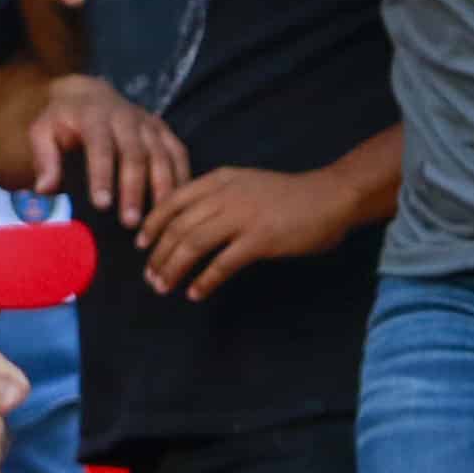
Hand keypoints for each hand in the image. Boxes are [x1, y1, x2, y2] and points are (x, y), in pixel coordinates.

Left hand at [26, 73, 187, 226]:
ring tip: (155, 222)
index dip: (102, 175)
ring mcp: (149, 123)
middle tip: (130, 222)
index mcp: (94, 116)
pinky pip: (178, 154)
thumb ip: (44, 158)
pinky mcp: (164, 131)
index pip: (100, 146)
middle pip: (136, 154)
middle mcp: (126, 117)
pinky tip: (177, 205)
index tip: (102, 204)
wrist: (88, 94)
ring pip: (162, 156)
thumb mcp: (42, 131)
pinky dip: (182, 178)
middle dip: (134, 189)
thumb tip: (45, 189)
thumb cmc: (63, 119)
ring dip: (161, 189)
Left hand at [138, 165, 349, 297]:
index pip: (173, 199)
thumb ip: (220, 197)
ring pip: (193, 243)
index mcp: (220, 179)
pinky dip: (205, 280)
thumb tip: (190, 223)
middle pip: (178, 225)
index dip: (153, 223)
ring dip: (173, 268)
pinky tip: (196, 293)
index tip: (142, 244)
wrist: (331, 196)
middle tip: (150, 276)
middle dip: (158, 254)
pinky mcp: (260, 239)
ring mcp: (243, 216)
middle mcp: (226, 195)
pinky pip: (222, 263)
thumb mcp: (247, 184)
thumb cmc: (291, 195)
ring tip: (164, 287)